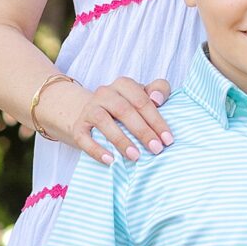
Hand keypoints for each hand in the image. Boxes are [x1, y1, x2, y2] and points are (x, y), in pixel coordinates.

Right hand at [37, 72, 172, 164]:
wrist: (91, 114)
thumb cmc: (126, 107)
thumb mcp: (143, 96)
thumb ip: (158, 90)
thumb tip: (158, 99)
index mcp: (123, 85)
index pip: (142, 100)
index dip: (157, 120)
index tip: (168, 139)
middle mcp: (104, 93)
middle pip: (124, 110)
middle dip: (142, 131)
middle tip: (156, 149)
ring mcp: (89, 109)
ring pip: (103, 121)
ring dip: (121, 140)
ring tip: (135, 156)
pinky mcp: (78, 126)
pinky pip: (84, 138)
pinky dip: (97, 150)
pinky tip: (111, 161)